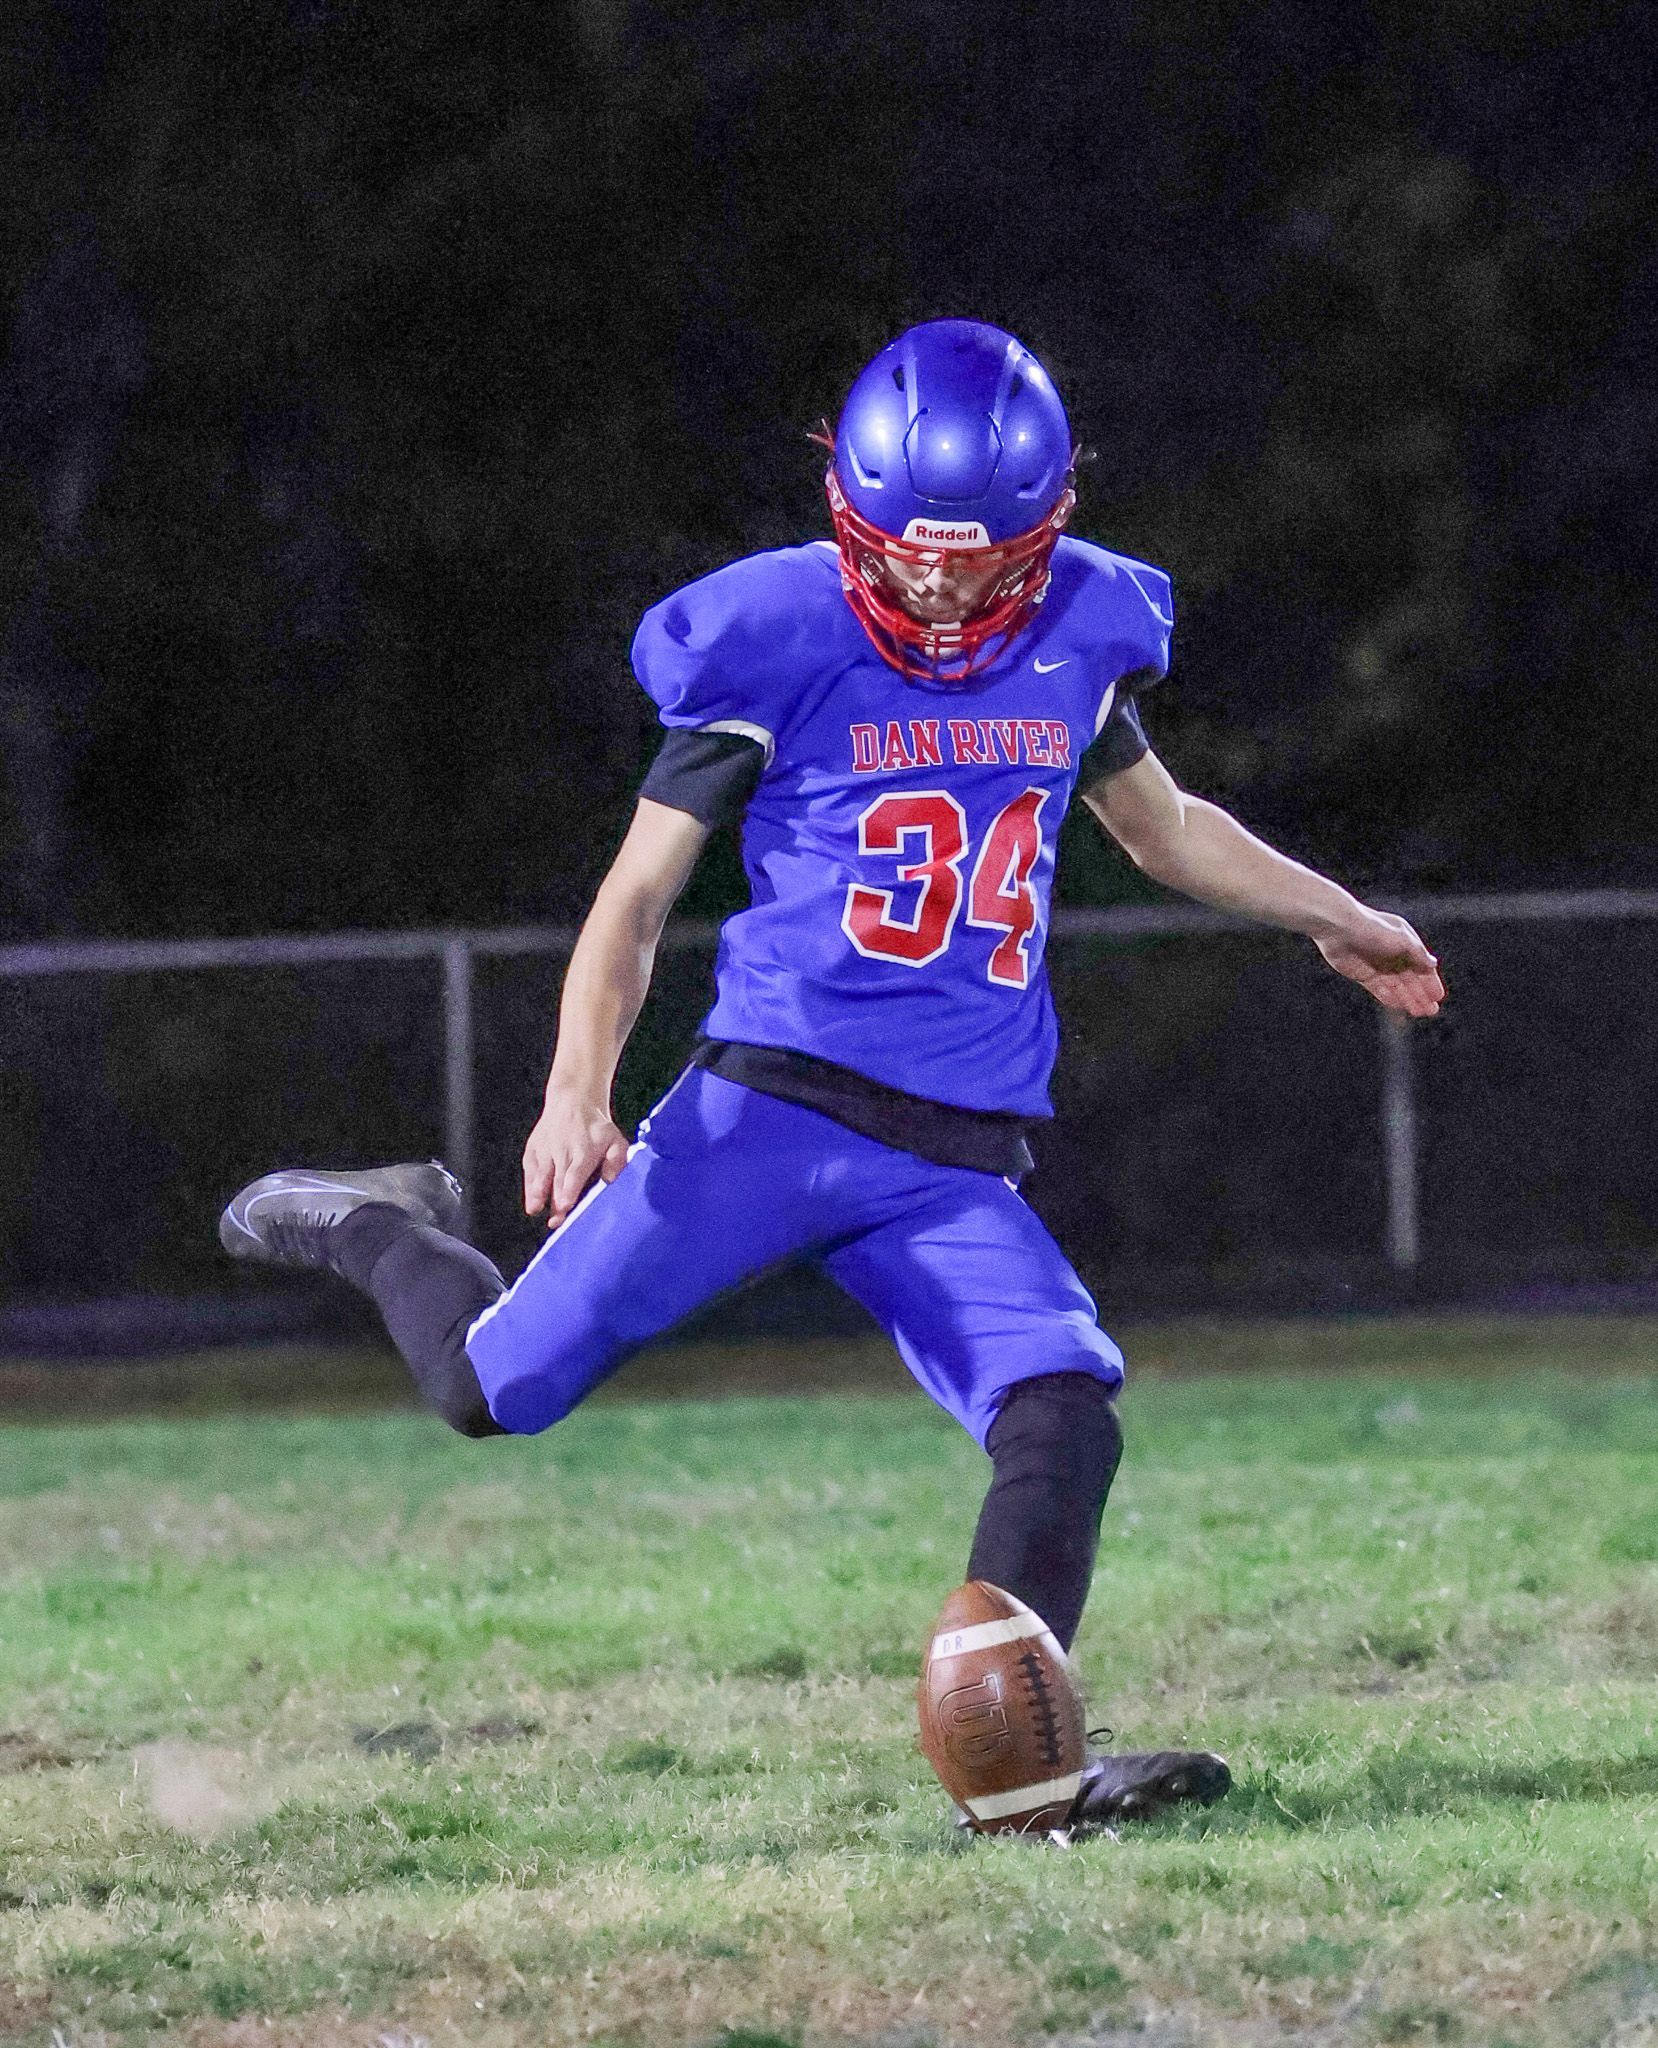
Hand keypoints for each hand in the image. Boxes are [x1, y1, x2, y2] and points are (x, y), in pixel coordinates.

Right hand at [522, 1084, 630, 1226]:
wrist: (573, 1101)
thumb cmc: (596, 1128)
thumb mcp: (615, 1139)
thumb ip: (617, 1160)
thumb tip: (610, 1180)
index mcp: (584, 1152)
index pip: (575, 1174)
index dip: (569, 1190)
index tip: (565, 1204)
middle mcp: (562, 1151)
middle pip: (557, 1180)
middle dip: (555, 1201)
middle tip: (555, 1221)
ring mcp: (545, 1150)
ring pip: (540, 1175)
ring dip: (537, 1193)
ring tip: (534, 1209)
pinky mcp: (533, 1150)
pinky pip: (529, 1169)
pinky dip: (529, 1184)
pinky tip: (531, 1201)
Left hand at [1314, 908, 1444, 1017]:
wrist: (1339, 927)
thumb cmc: (1373, 928)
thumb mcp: (1402, 939)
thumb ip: (1418, 953)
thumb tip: (1433, 963)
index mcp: (1405, 942)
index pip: (1421, 966)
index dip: (1430, 982)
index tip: (1438, 997)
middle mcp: (1393, 954)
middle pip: (1410, 979)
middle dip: (1421, 995)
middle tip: (1431, 1011)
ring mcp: (1377, 965)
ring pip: (1396, 986)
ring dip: (1408, 999)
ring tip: (1419, 1012)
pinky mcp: (1362, 974)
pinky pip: (1379, 989)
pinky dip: (1389, 998)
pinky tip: (1399, 1007)